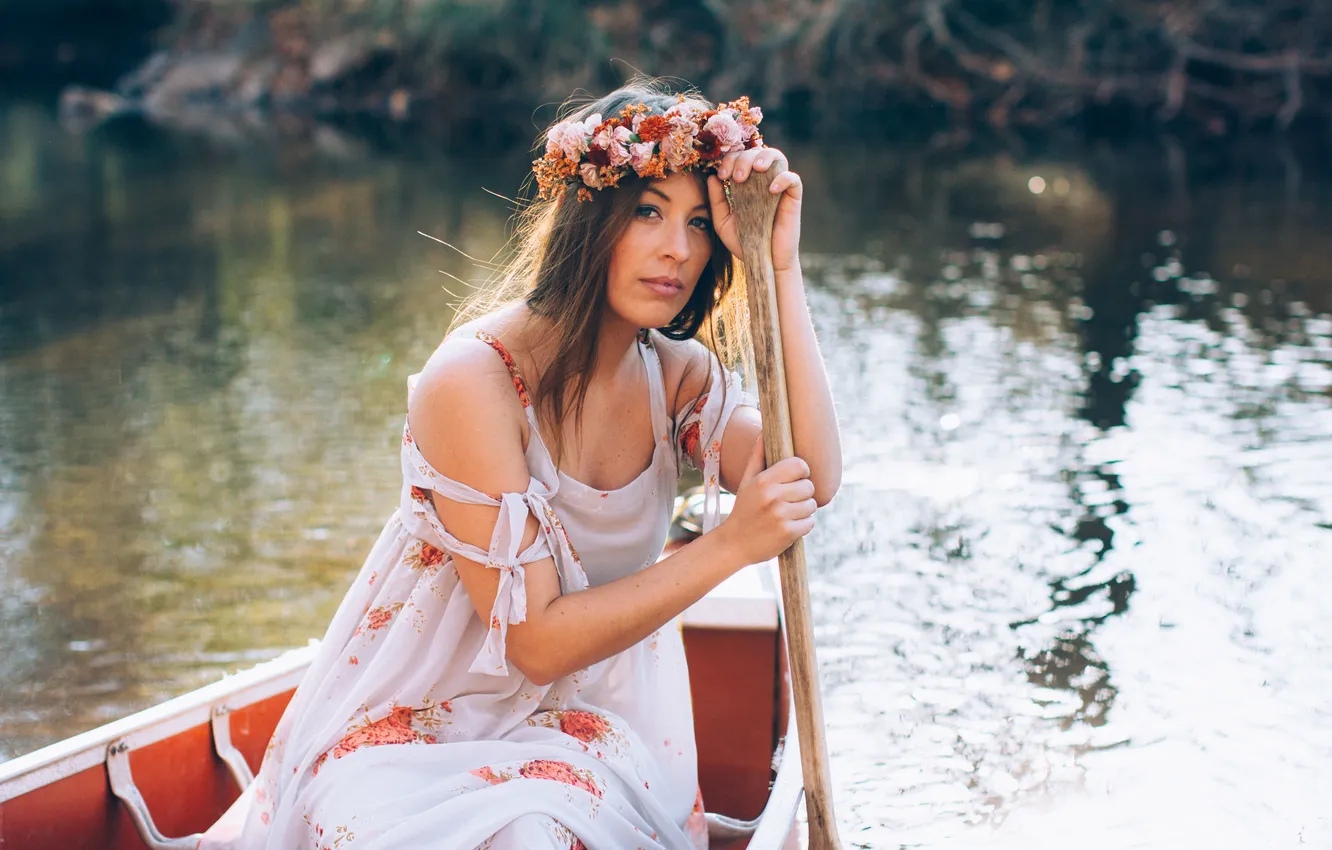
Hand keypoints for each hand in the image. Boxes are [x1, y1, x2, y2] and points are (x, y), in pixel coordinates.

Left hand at [706, 147, 802, 273]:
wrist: (763, 261)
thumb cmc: (744, 242)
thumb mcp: (723, 222)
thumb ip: (717, 201)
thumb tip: (712, 177)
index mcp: (745, 183)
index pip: (739, 158)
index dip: (730, 159)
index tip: (722, 175)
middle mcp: (762, 181)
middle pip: (756, 152)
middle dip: (744, 159)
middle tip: (737, 177)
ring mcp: (778, 188)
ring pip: (777, 157)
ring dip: (766, 157)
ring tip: (757, 169)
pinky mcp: (793, 199)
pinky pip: (793, 179)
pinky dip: (783, 178)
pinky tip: (771, 190)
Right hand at [716, 437, 816, 566]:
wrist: (734, 544)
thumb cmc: (743, 509)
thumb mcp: (746, 481)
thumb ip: (757, 456)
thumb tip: (763, 430)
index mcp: (763, 480)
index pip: (799, 465)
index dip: (801, 472)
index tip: (796, 479)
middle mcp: (772, 496)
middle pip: (808, 486)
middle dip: (802, 494)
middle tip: (789, 501)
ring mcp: (780, 515)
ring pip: (811, 505)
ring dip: (804, 510)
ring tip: (787, 514)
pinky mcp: (788, 533)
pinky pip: (810, 523)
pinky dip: (803, 526)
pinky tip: (789, 526)